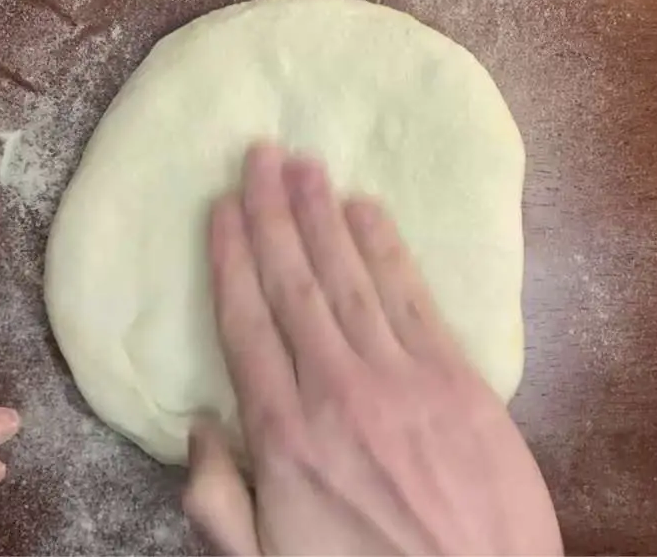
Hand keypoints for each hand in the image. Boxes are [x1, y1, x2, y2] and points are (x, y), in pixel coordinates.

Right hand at [183, 144, 561, 554]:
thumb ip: (219, 502)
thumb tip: (196, 429)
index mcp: (284, 436)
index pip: (246, 325)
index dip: (232, 259)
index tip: (222, 209)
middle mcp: (338, 391)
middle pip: (295, 285)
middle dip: (274, 214)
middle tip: (260, 155)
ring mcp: (404, 380)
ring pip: (351, 279)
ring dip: (324, 216)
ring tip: (304, 164)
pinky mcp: (460, 382)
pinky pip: (414, 299)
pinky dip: (388, 250)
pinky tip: (367, 212)